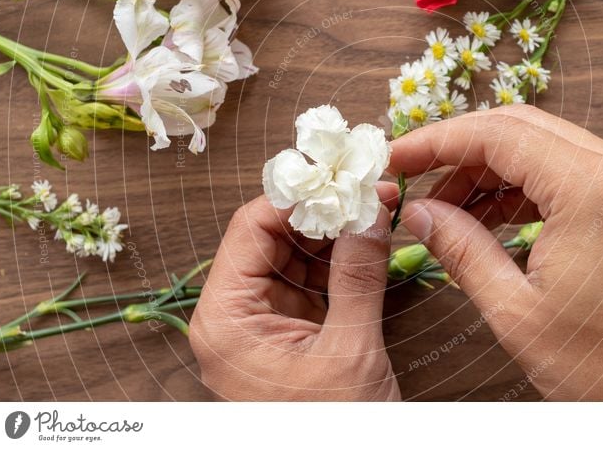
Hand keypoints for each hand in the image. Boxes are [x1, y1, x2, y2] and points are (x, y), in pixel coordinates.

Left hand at [190, 185, 400, 400]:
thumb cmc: (332, 431)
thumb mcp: (349, 350)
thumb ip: (358, 275)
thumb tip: (370, 211)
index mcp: (226, 319)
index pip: (250, 227)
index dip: (297, 195)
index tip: (341, 176)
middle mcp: (235, 315)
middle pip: (272, 237)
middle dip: (322, 212)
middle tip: (369, 192)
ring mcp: (262, 323)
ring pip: (293, 255)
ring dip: (334, 234)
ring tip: (377, 214)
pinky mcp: (289, 332)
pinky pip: (309, 280)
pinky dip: (339, 262)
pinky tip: (370, 247)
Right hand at [390, 105, 602, 400]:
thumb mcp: (517, 311)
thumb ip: (461, 249)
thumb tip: (417, 212)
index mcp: (591, 188)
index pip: (496, 134)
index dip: (436, 142)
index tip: (396, 157)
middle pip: (518, 127)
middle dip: (458, 149)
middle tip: (413, 177)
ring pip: (540, 146)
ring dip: (488, 169)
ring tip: (445, 209)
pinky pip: (565, 171)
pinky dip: (521, 187)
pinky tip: (488, 218)